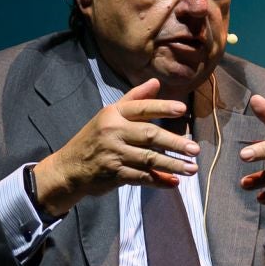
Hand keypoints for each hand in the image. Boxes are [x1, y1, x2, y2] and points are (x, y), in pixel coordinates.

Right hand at [34, 78, 197, 216]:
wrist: (69, 168)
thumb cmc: (95, 138)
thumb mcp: (109, 115)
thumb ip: (134, 99)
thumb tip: (156, 82)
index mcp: (113, 114)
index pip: (141, 108)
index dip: (162, 108)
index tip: (182, 110)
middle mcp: (113, 132)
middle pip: (150, 135)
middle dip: (175, 143)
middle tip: (195, 149)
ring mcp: (114, 154)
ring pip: (149, 159)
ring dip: (173, 165)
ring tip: (192, 168)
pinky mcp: (115, 174)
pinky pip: (142, 177)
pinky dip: (159, 181)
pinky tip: (174, 183)